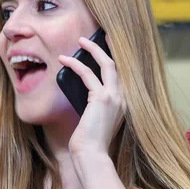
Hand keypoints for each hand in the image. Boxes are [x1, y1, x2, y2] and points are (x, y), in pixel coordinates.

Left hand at [58, 36, 124, 155]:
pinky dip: (75, 64)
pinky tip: (65, 60)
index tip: (107, 45)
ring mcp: (115, 97)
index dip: (115, 57)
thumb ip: (95, 101)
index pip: (121, 73)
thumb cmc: (90, 139)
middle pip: (118, 63)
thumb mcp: (96, 116)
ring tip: (80, 41)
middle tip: (99, 34)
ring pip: (106, 63)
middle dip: (108, 46)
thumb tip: (83, 85)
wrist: (91, 154)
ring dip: (92, 49)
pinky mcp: (101, 98)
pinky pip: (88, 74)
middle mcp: (124, 97)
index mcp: (124, 102)